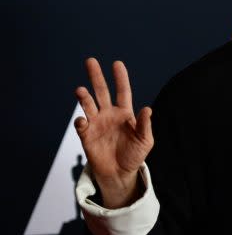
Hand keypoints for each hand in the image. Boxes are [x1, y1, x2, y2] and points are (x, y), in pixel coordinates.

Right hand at [74, 58, 153, 208]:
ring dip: (84, 97)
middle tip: (90, 61)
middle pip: (101, 92)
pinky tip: (83, 121)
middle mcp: (109, 114)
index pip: (122, 92)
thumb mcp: (145, 140)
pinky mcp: (86, 135)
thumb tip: (147, 109)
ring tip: (80, 90)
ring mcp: (96, 123)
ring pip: (88, 105)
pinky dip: (80, 121)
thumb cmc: (135, 155)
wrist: (119, 173)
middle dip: (96, 77)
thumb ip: (145, 125)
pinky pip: (81, 124)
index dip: (120, 78)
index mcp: (124, 113)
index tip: (117, 64)